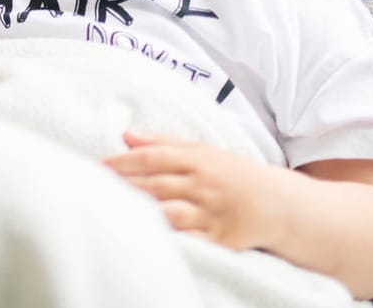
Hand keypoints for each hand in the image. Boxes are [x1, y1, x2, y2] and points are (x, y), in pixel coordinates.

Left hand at [102, 130, 281, 249]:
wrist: (281, 204)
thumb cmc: (234, 174)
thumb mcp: (203, 150)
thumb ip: (163, 142)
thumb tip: (125, 134)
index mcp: (198, 159)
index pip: (152, 158)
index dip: (123, 162)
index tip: (98, 166)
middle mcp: (204, 184)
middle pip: (155, 184)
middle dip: (122, 185)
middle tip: (91, 187)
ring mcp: (211, 213)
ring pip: (168, 211)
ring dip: (140, 210)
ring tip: (112, 209)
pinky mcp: (219, 239)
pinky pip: (188, 239)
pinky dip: (167, 237)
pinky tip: (145, 234)